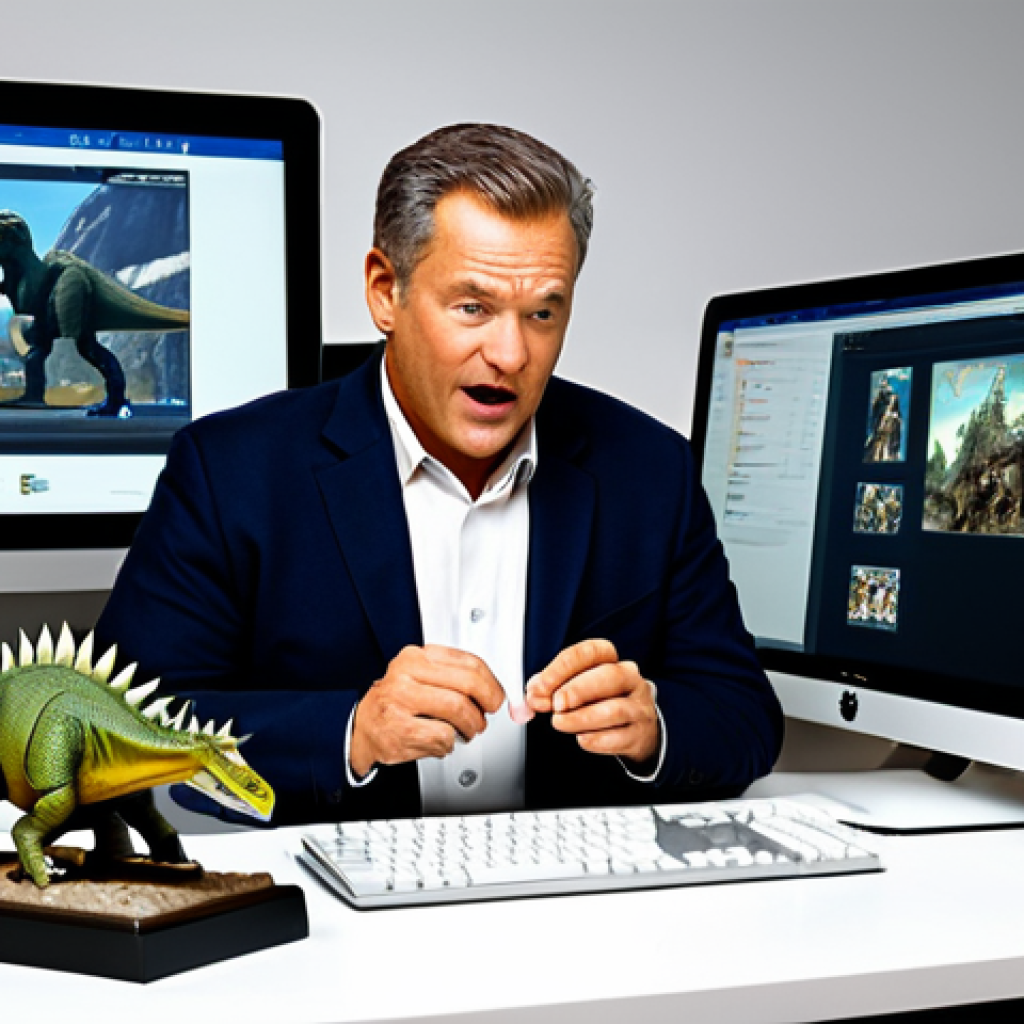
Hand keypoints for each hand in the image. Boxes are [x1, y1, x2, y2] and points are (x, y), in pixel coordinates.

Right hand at [350, 645, 505, 777]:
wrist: (363, 728)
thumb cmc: (397, 702)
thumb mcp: (420, 677)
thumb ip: (454, 677)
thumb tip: (493, 690)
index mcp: (416, 657)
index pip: (468, 662)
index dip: (491, 683)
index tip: (497, 696)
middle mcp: (406, 673)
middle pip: (467, 684)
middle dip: (485, 705)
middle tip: (484, 717)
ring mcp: (401, 700)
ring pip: (458, 710)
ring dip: (470, 727)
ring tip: (465, 731)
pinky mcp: (400, 728)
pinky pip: (444, 736)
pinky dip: (449, 743)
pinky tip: (440, 741)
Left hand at [523, 639, 659, 764]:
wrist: (636, 732)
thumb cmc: (601, 703)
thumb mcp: (577, 688)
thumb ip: (552, 688)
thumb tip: (533, 695)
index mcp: (611, 660)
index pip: (589, 652)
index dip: (561, 668)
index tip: (539, 687)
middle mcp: (630, 679)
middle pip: (609, 675)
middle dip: (577, 690)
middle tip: (555, 705)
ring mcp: (639, 707)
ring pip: (615, 709)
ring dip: (582, 717)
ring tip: (560, 723)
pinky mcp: (640, 735)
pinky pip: (619, 737)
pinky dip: (597, 740)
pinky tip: (582, 739)